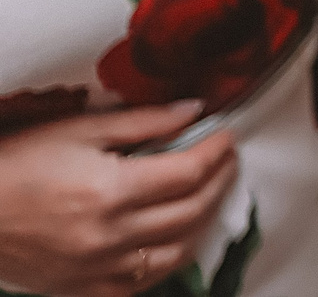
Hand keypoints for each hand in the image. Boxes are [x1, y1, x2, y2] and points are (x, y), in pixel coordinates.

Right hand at [0, 103, 235, 296]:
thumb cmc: (14, 165)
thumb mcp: (77, 130)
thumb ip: (142, 122)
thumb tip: (192, 110)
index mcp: (110, 191)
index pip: (189, 173)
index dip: (216, 152)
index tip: (225, 136)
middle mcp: (109, 237)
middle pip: (191, 211)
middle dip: (218, 182)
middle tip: (225, 161)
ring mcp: (97, 270)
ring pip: (176, 252)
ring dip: (201, 222)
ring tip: (207, 196)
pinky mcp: (83, 291)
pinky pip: (140, 284)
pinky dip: (165, 261)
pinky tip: (171, 238)